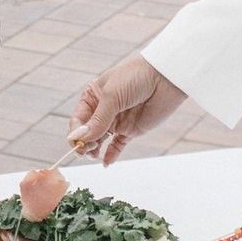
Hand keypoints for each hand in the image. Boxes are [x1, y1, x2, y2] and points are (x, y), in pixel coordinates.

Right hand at [68, 55, 188, 164]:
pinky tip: (106, 162)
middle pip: (86, 132)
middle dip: (84, 143)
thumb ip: (98, 119)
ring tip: (95, 155)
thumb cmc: (135, 78)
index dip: (76, 132)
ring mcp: (116, 121)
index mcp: (93, 97)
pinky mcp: (131, 130)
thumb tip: (80, 137)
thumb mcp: (112, 96)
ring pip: (99, 141)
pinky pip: (117, 146)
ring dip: (94, 150)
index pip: (77, 119)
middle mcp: (102, 110)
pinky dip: (111, 155)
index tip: (77, 142)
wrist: (165, 78)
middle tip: (87, 151)